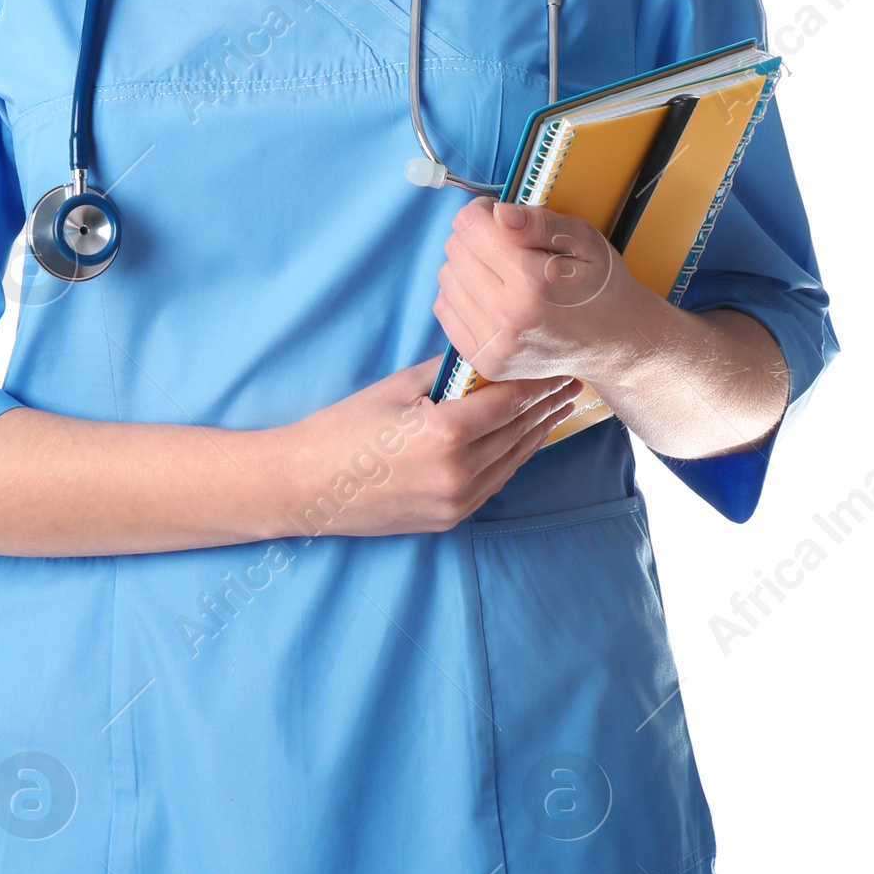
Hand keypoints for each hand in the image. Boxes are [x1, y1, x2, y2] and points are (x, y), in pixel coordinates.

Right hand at [276, 356, 580, 537]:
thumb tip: (480, 355)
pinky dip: (513, 457)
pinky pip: (494, 483)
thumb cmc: (342, 430)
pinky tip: (523, 439)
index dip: (538, 381)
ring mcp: (456, 500)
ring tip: (556, 407)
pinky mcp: (449, 518)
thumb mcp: (394, 388)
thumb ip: (444, 373)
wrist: (305, 487)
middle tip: (569, 380)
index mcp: (445, 433)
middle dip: (546, 403)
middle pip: (518, 431)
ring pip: (512, 460)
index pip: (509, 401)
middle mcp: (459, 472)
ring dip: (537, 432)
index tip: (558, 363)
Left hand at [433, 199, 647, 383]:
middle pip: (454, 251)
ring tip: (498, 270)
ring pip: (446, 279)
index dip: (480, 211)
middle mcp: (508, 316)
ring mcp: (495, 345)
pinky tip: (489, 293)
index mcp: (532, 280)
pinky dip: (461, 295)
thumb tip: (499, 213)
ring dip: (466, 266)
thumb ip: (539, 222)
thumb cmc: (599, 285)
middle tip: (502, 242)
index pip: (468, 227)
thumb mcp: (583, 240)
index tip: (497, 216)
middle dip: (474, 237)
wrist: (613, 343)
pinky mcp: (486, 361)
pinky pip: (444, 310)